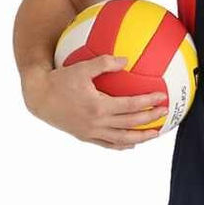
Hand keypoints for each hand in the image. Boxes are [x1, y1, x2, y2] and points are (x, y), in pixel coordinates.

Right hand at [25, 53, 168, 149]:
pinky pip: (107, 145)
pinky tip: (131, 143)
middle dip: (150, 120)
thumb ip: (103, 63)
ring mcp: (91, 133)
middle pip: (130, 124)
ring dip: (140, 137)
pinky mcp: (85, 137)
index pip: (130, 106)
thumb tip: (126, 59)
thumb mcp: (81, 67)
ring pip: (121, 139)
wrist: (39, 98)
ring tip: (155, 134)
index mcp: (98, 107)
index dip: (147, 103)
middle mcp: (96, 123)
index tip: (162, 98)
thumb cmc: (60, 79)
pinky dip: (121, 145)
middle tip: (165, 113)